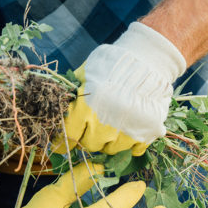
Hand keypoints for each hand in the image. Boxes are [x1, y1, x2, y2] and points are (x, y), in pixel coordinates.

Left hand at [57, 22, 186, 155]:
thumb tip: (58, 109)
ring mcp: (129, 130)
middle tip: (92, 125)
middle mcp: (107, 122)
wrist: (149, 57)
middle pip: (89, 144)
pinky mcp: (149, 132)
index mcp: (88, 106)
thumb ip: (73, 92)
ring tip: (111, 124)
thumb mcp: (86, 72)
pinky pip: (134, 150)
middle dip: (87, 136)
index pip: (70, 135)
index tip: (64, 139)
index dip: (65, 138)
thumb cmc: (113, 63)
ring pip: (111, 149)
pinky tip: (129, 129)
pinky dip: (130, 143)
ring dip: (108, 140)